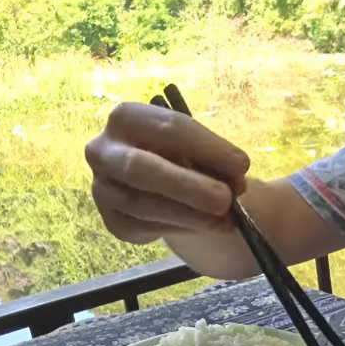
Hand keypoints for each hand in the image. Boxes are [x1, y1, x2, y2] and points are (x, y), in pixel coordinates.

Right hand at [85, 102, 250, 244]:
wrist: (160, 183)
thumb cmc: (182, 155)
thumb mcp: (198, 148)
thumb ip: (214, 160)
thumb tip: (235, 183)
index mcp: (127, 117)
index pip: (169, 128)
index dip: (208, 148)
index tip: (242, 165)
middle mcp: (103, 150)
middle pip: (141, 168)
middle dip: (187, 185)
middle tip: (225, 199)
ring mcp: (101, 188)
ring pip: (142, 205)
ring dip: (188, 214)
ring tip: (225, 219)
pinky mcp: (110, 221)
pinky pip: (143, 227)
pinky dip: (179, 228)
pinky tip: (205, 226)